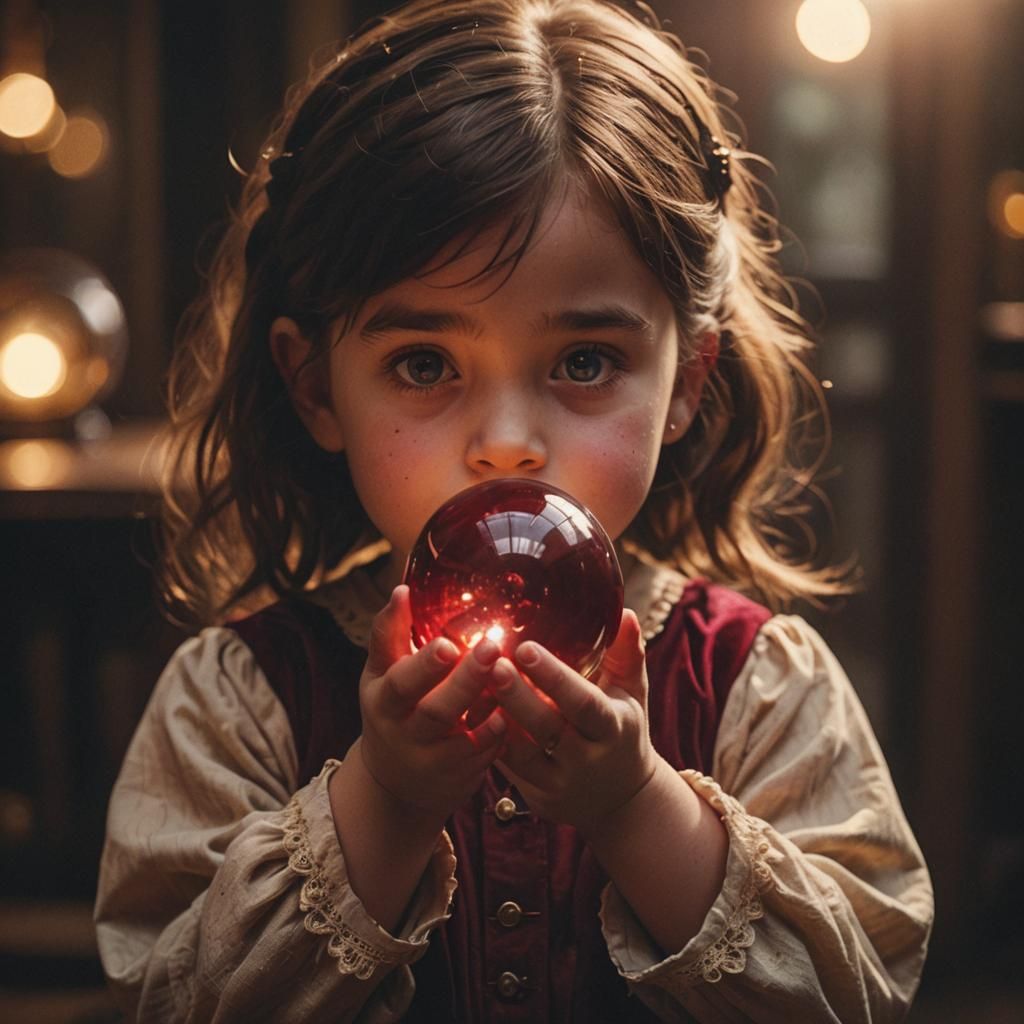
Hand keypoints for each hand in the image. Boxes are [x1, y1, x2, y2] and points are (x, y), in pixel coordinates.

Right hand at [358, 585, 505, 818]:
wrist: (395, 782)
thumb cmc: (394, 709)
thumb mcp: (381, 674)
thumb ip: (389, 634)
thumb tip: (402, 589)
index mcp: (383, 700)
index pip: (399, 682)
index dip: (423, 665)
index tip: (448, 643)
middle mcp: (404, 733)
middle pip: (434, 711)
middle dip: (464, 681)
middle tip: (491, 647)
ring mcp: (431, 760)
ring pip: (460, 738)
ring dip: (487, 707)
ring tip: (509, 677)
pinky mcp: (458, 777)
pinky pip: (482, 757)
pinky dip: (499, 736)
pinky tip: (515, 713)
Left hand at [488, 609, 659, 836]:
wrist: (620, 799)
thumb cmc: (622, 730)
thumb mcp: (632, 694)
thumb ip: (627, 654)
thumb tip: (624, 613)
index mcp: (613, 728)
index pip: (584, 703)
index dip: (555, 678)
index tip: (526, 648)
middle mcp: (587, 758)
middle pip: (547, 728)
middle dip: (517, 696)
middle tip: (490, 664)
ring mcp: (560, 781)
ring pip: (521, 753)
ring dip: (494, 719)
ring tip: (472, 685)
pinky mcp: (536, 795)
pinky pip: (507, 768)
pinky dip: (487, 740)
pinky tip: (468, 710)